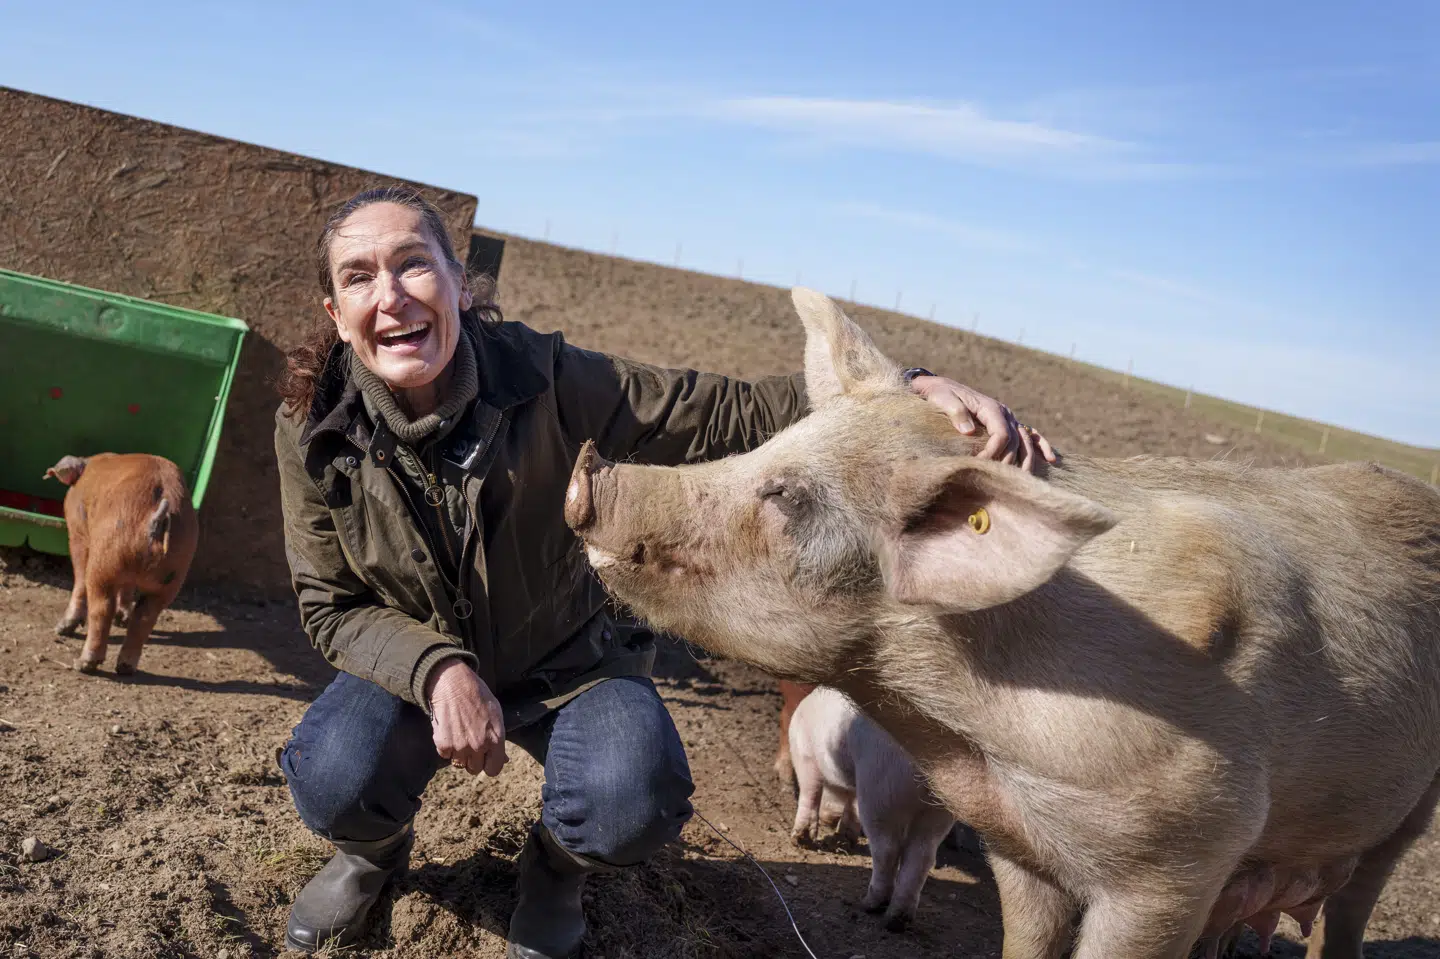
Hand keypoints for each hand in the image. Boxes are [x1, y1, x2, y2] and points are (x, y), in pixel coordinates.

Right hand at [426, 659, 507, 776]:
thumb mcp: (496, 715)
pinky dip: (446, 746)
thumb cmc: (477, 696)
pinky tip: (450, 730)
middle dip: (473, 759)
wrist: (453, 684)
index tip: (485, 758)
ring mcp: (461, 746)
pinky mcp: (443, 744)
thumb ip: (498, 740)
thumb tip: (503, 760)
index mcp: (496, 739)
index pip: (494, 770)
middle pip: (475, 769)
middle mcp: (479, 746)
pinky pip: (445, 755)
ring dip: (459, 754)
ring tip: (460, 734)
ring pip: (459, 764)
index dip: (489, 764)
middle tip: (470, 743)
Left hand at [910, 375, 1057, 472]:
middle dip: (1009, 463)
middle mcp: (1005, 413)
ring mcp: (1009, 419)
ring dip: (1028, 461)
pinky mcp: (1008, 424)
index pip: (1002, 435)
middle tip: (998, 481)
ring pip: (1025, 442)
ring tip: (1024, 481)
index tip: (980, 466)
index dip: (994, 453)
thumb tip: (969, 431)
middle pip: (1015, 442)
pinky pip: (1029, 436)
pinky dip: (1041, 446)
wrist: (941, 387)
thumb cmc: (941, 394)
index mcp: (991, 408)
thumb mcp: (944, 400)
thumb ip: (956, 413)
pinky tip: (1050, 459)